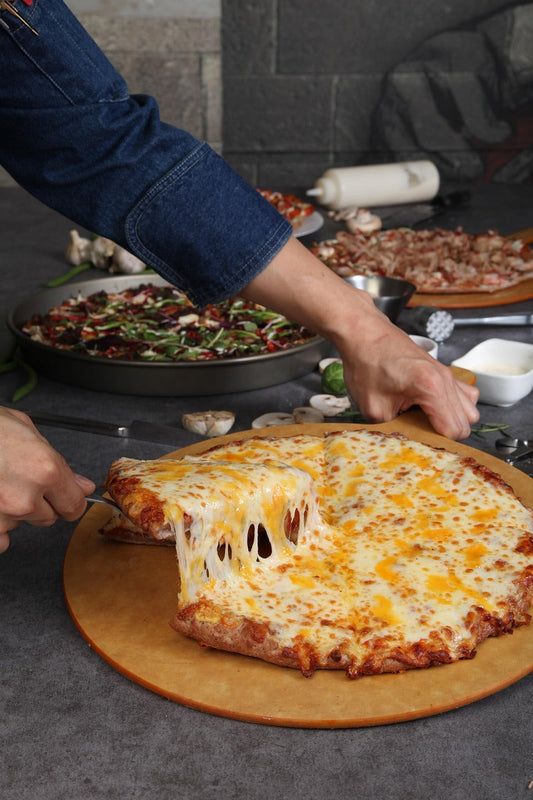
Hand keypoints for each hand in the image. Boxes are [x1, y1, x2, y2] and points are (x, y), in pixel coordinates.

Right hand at [0, 408, 95, 552]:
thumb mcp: (27, 431)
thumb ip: (58, 462)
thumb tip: (82, 486)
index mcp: (44, 470)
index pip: (74, 506)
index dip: (69, 500)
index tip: (63, 496)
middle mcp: (24, 497)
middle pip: (48, 518)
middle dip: (39, 502)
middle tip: (18, 479)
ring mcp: (0, 514)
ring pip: (19, 524)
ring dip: (12, 510)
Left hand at [242, 236, 478, 438]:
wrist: (364, 334)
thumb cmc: (366, 364)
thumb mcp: (373, 408)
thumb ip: (393, 430)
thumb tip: (405, 442)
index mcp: (430, 387)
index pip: (453, 431)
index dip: (438, 443)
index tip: (421, 445)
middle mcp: (445, 380)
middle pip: (465, 424)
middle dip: (445, 435)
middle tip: (420, 435)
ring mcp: (448, 374)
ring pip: (469, 410)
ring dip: (451, 421)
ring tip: (426, 422)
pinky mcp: (444, 371)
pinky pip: (464, 396)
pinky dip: (453, 407)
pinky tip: (430, 408)